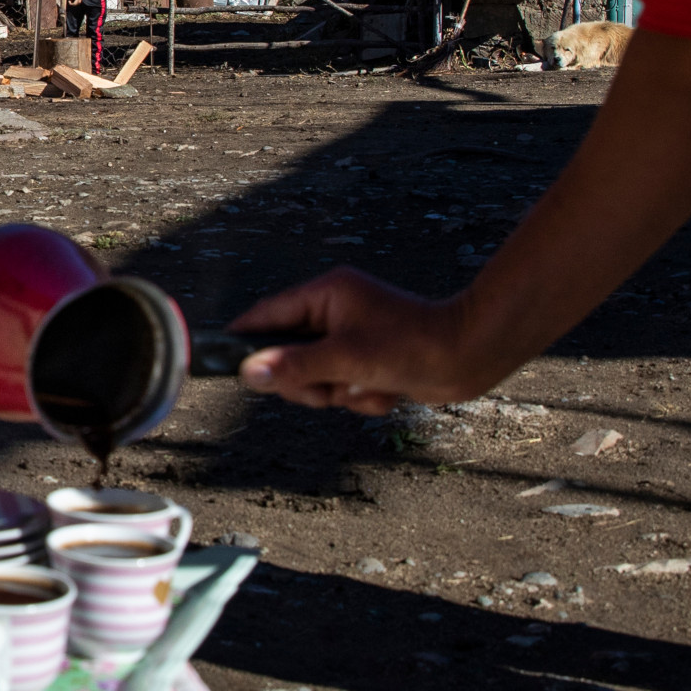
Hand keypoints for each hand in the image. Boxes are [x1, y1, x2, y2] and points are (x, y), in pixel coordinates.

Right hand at [230, 268, 495, 414]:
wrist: (469, 356)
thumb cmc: (413, 344)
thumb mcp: (346, 358)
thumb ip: (294, 365)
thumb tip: (250, 372)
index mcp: (326, 294)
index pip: (268, 314)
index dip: (245, 338)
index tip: (222, 360)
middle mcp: (334, 312)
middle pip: (288, 353)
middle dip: (307, 381)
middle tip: (327, 389)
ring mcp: (350, 337)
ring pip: (316, 377)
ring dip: (338, 392)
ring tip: (366, 387)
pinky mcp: (367, 360)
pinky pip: (343, 386)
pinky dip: (360, 396)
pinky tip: (385, 390)